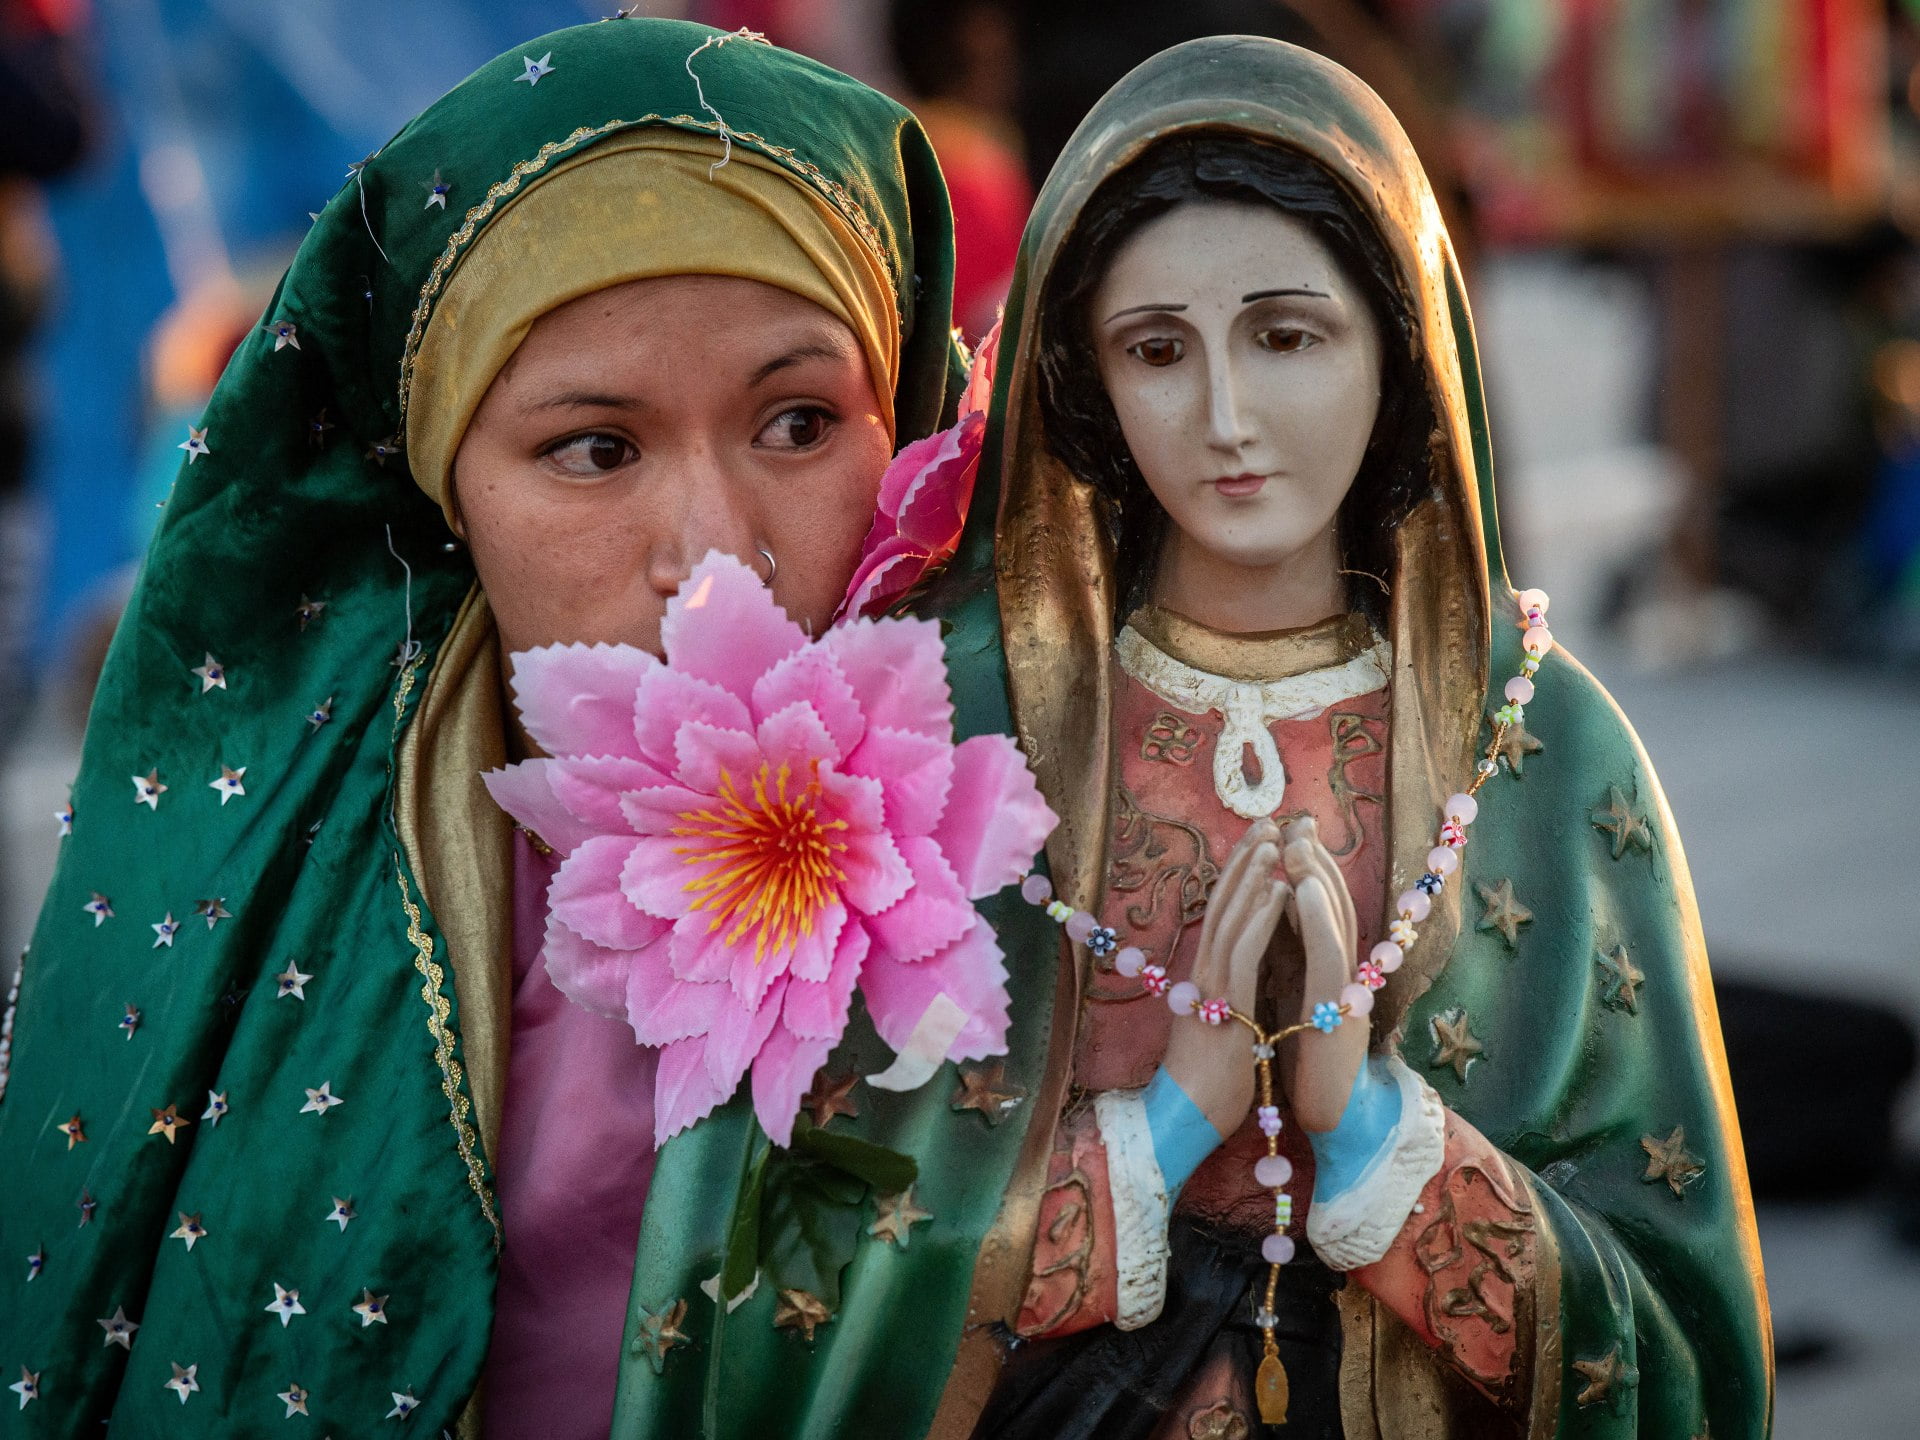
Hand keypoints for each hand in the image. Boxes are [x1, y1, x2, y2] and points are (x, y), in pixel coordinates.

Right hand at [1162, 818, 1289, 1140]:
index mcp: (1204, 975)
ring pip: (1233, 917)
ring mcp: (1211, 985)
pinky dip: (1262, 915)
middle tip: (1268, 821)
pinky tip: (1279, 888)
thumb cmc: (1209, 1081)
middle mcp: (1203, 971)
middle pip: (1223, 902)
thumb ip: (1231, 996)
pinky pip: (1246, 949)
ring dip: (1254, 874)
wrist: (1187, 1118)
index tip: (1259, 842)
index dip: (1239, 875)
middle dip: (1246, 859)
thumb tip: (1246, 979)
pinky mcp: (1225, 1003)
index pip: (1220, 914)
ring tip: (1274, 839)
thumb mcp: (1223, 1025)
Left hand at [1279, 816, 1368, 1132]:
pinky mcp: (1338, 1010)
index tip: (1291, 834)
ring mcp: (1349, 990)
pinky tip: (1298, 888)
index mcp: (1334, 971)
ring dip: (1316, 877)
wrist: (1332, 1118)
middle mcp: (1348, 973)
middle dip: (1317, 861)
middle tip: (1297, 823)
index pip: (1325, 910)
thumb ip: (1294, 964)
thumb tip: (1277, 927)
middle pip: (1336, 904)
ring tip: (1297, 842)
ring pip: (1336, 920)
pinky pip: (1327, 954)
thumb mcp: (1298, 1002)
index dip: (1311, 870)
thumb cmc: (1309, 1065)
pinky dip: (1315, 917)